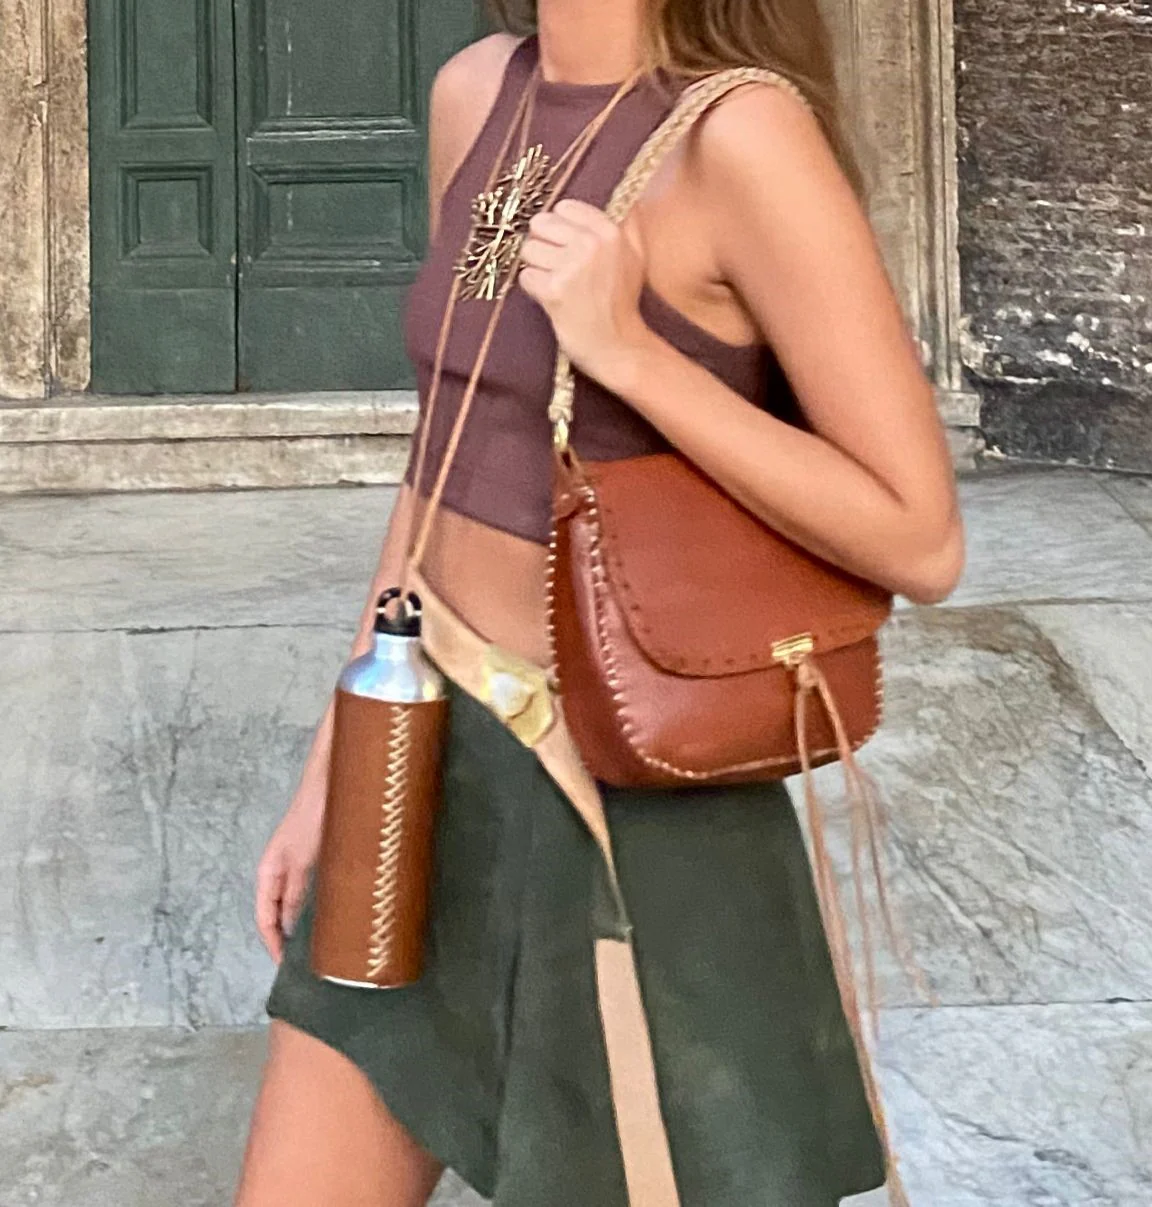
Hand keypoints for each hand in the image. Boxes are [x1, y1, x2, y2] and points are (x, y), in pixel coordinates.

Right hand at [255, 790, 324, 963]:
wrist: (329, 784)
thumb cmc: (313, 817)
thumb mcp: (303, 860)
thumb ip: (295, 892)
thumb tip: (288, 927)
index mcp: (268, 873)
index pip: (263, 918)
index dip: (272, 944)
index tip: (284, 966)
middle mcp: (279, 872)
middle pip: (276, 914)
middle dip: (286, 939)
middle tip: (304, 963)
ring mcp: (296, 865)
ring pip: (294, 903)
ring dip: (301, 924)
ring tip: (317, 947)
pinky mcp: (314, 858)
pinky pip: (309, 890)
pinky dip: (315, 906)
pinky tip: (330, 915)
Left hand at [518, 198, 650, 386]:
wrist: (619, 348)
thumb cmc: (623, 304)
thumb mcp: (636, 258)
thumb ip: (630, 226)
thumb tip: (629, 202)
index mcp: (609, 232)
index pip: (563, 208)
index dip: (559, 228)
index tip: (567, 247)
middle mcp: (590, 245)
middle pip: (540, 225)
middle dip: (543, 245)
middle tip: (556, 267)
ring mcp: (571, 268)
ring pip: (529, 250)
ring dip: (537, 268)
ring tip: (556, 285)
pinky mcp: (554, 292)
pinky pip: (526, 277)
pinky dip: (534, 289)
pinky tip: (551, 299)